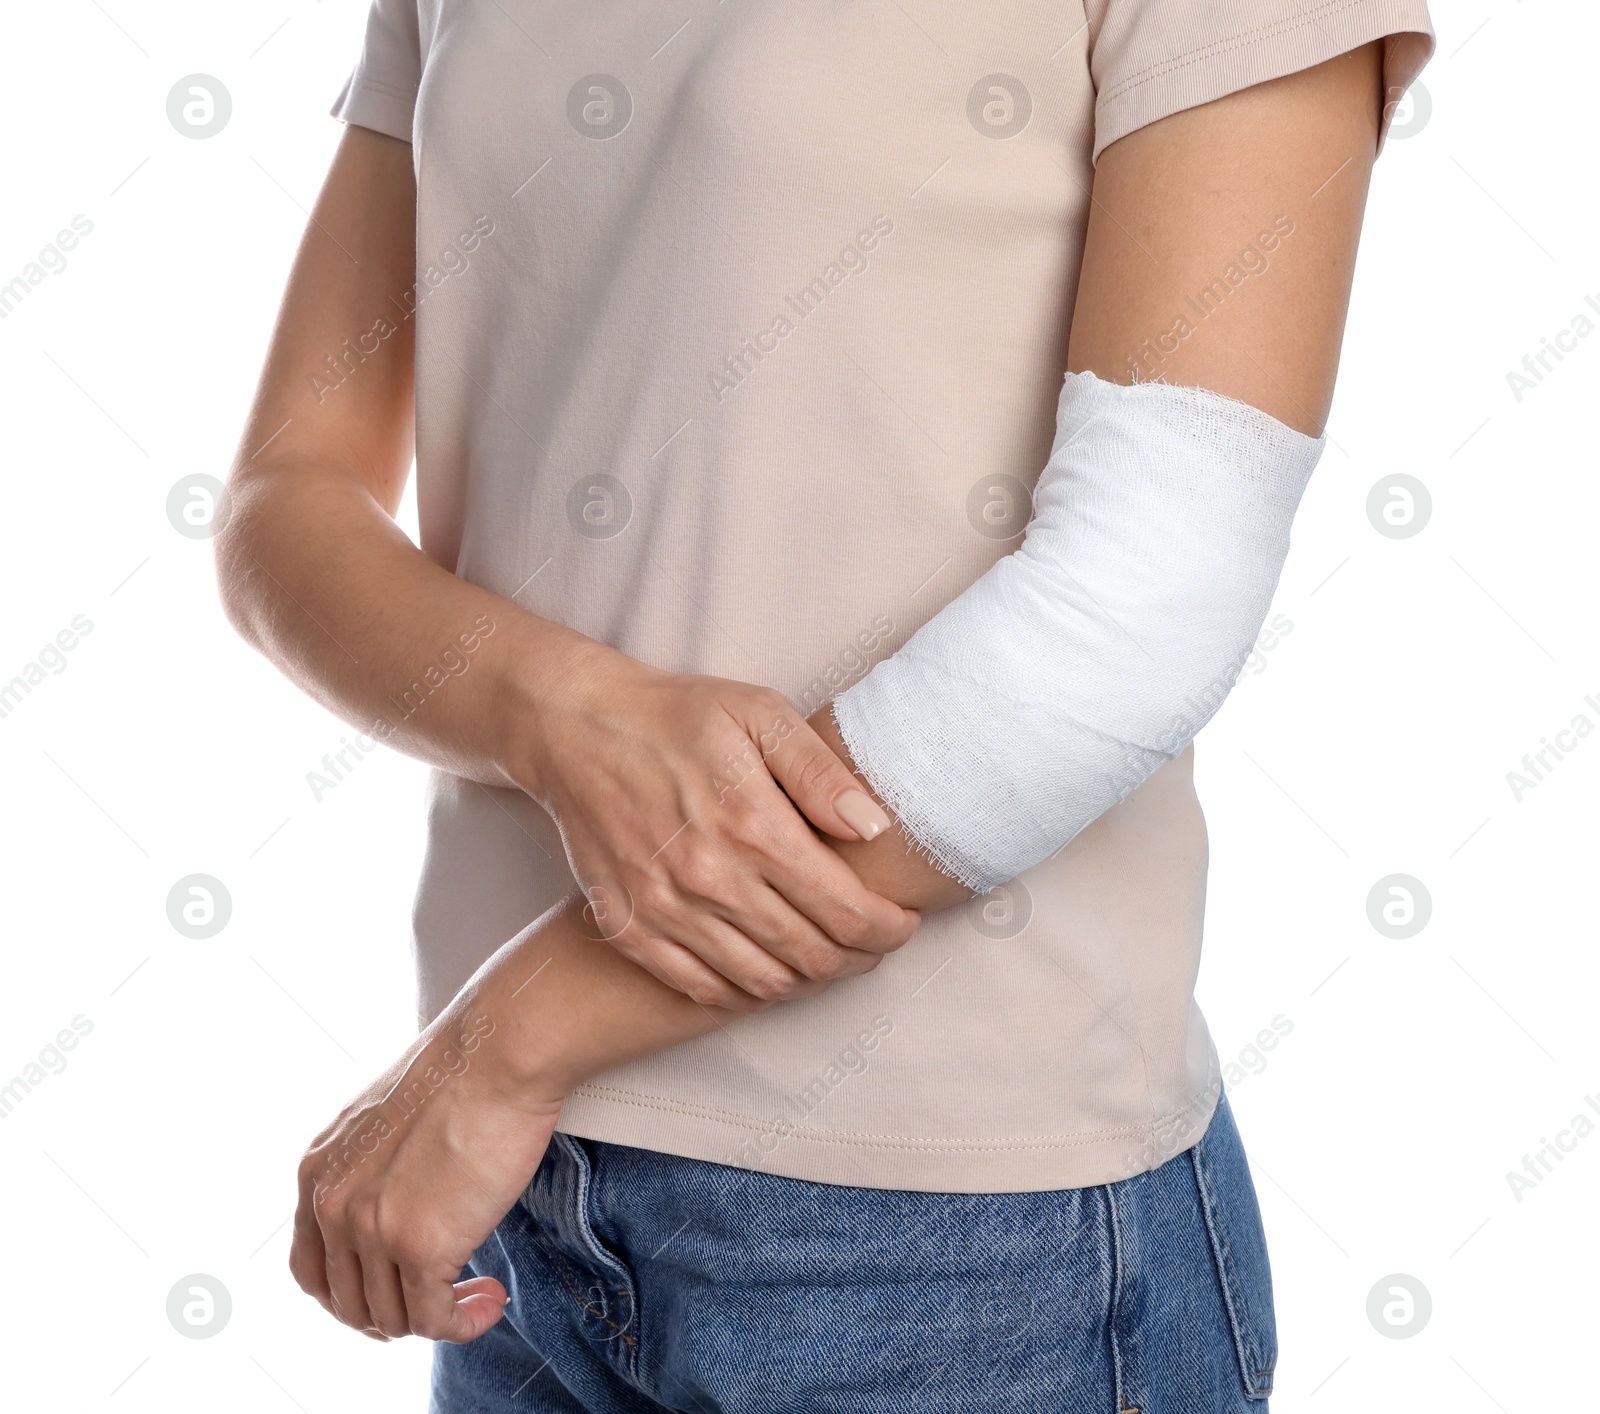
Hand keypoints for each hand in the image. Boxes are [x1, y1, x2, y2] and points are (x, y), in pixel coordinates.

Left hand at [289, 998, 560, 1343]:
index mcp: (319, 1171)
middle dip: (395, 1311)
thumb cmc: (465, 1068)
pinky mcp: (421, 1248)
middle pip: (347, 1302)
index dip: (351, 1292)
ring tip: (473, 1296)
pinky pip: (434, 1319)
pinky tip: (489, 1299)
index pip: (310, 1267)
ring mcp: (373, 1230)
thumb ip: (373, 1166)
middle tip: (440, 1299)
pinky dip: (463, 1322)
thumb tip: (402, 1200)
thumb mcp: (386, 1117)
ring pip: (391, 1317)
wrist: (500, 1052)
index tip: (393, 1291)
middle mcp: (332, 1205)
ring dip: (436, 1317)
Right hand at [510, 641, 920, 1008]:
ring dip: (810, 980)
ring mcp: (666, 911)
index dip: (888, 928)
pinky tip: (770, 969)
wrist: (575, 730)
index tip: (903, 921)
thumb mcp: (759, 713)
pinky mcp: (632, 928)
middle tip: (876, 943)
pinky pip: (705, 989)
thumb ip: (821, 772)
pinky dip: (749, 992)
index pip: (845, 910)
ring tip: (831, 957)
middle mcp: (709, 878)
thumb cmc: (676, 716)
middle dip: (860, 958)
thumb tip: (875, 827)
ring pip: (764, 982)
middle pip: (812, 955)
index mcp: (751, 824)